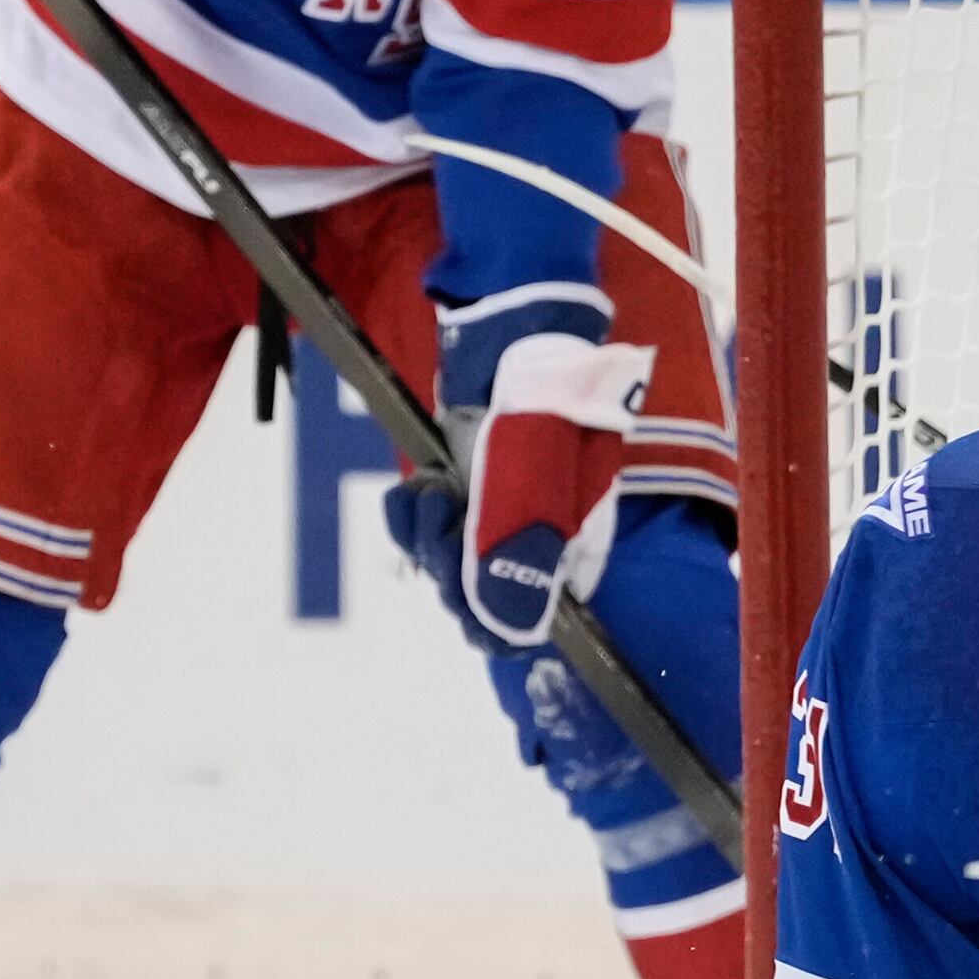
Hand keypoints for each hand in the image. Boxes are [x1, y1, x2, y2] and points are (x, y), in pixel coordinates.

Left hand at [434, 288, 652, 647]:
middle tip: (448, 527)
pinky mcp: (460, 492)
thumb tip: (502, 634)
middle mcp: (533, 544)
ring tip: (431, 499)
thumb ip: (513, 570)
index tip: (467, 598)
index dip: (491, 624)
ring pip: (444, 566)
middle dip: (451, 573)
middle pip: (478, 601)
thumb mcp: (530, 500)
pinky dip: (410, 518)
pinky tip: (415, 494)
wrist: (518, 344)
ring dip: (426, 541)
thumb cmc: (540, 417)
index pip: (526, 625)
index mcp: (567, 555)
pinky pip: (424, 531)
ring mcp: (493, 518)